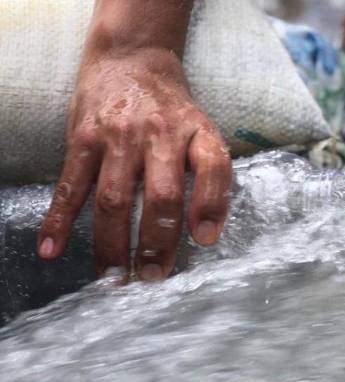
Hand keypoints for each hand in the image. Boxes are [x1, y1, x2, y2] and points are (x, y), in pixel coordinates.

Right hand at [37, 48, 232, 280]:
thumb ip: (211, 176)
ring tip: (115, 278)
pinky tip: (50, 250)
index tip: (204, 240)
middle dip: (157, 241)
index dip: (210, 205)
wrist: (131, 59)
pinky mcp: (82, 139)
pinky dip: (58, 220)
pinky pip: (70, 186)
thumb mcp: (203, 132)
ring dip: (112, 244)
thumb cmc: (173, 111)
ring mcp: (117, 137)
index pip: (212, 167)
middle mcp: (158, 134)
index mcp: (195, 132)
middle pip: (160, 195)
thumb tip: (207, 234)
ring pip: (113, 198)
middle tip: (153, 276)